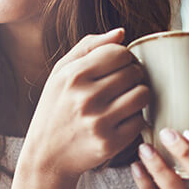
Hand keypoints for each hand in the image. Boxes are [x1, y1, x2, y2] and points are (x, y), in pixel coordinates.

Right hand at [21, 28, 149, 178]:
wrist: (46, 155)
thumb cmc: (54, 109)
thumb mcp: (59, 74)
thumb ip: (88, 48)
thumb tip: (121, 33)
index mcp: (73, 75)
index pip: (119, 52)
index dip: (123, 57)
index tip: (117, 67)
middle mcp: (86, 97)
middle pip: (134, 72)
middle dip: (132, 76)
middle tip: (121, 85)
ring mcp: (99, 121)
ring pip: (143, 94)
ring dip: (138, 96)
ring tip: (124, 100)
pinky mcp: (110, 143)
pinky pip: (140, 120)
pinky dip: (134, 119)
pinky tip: (120, 120)